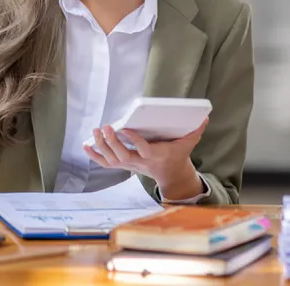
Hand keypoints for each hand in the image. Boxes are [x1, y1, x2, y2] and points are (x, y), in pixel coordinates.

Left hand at [83, 118, 207, 199]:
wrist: (169, 173)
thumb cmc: (177, 154)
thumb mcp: (188, 143)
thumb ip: (195, 131)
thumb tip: (204, 117)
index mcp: (156, 156)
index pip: (144, 151)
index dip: (134, 142)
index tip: (126, 129)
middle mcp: (140, 162)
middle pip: (123, 156)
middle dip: (112, 143)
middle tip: (105, 127)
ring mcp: (130, 165)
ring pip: (112, 160)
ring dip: (101, 147)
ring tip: (96, 131)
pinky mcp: (123, 165)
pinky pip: (106, 163)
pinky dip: (94, 156)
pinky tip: (86, 145)